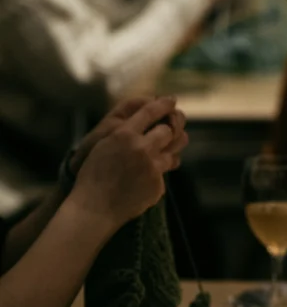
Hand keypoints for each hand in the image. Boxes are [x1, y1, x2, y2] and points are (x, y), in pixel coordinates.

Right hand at [69, 96, 188, 227]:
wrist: (95, 207)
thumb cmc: (93, 175)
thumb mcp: (103, 146)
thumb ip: (124, 134)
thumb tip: (143, 125)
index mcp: (123, 134)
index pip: (150, 112)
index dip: (163, 104)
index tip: (172, 100)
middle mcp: (141, 148)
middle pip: (169, 130)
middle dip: (169, 131)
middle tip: (167, 132)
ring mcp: (152, 167)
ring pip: (173, 152)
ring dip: (169, 151)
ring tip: (159, 154)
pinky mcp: (158, 184)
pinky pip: (165, 172)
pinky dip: (157, 173)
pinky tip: (144, 179)